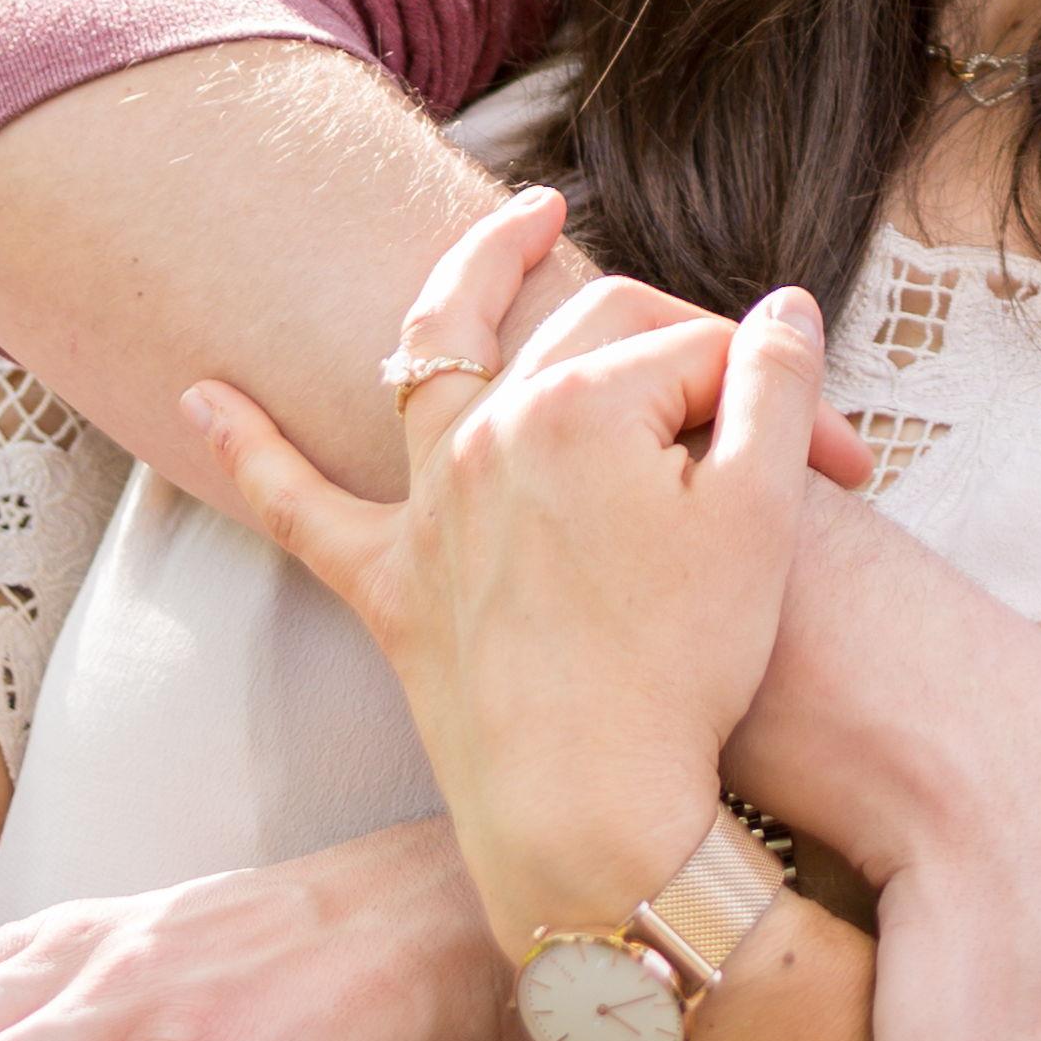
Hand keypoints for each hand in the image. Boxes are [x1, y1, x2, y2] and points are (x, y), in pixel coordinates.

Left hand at [194, 223, 833, 922]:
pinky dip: (248, 448)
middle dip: (693, 364)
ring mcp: (428, 505)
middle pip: (598, 338)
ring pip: (439, 355)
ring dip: (472, 276)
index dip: (779, 402)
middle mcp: (486, 431)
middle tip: (765, 425)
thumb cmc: (682, 669)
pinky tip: (199, 395)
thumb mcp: (763, 513)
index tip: (841, 471)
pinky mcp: (389, 587)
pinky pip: (298, 508)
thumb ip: (773, 383)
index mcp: (579, 404)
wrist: (593, 818)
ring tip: (518, 222)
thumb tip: (778, 308)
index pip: (700, 356)